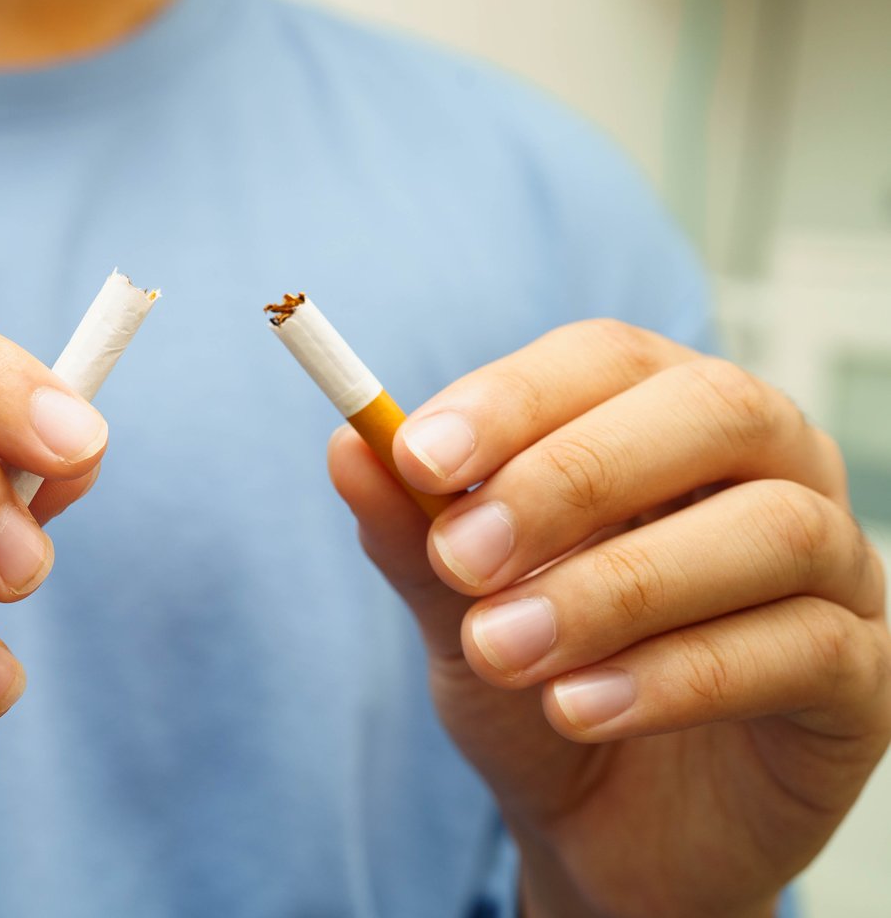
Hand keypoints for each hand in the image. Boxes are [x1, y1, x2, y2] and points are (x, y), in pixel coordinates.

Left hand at [329, 319, 890, 917]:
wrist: (601, 827)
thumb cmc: (535, 680)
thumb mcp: (456, 607)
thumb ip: (413, 531)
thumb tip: (347, 444)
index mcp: (664, 417)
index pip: (608, 358)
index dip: (515, 397)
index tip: (416, 457)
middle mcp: (772, 469)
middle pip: (712, 410)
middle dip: (573, 476)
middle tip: (462, 558)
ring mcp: (836, 571)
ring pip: (771, 529)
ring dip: (617, 588)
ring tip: (502, 650)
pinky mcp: (865, 683)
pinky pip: (801, 649)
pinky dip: (676, 677)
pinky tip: (579, 710)